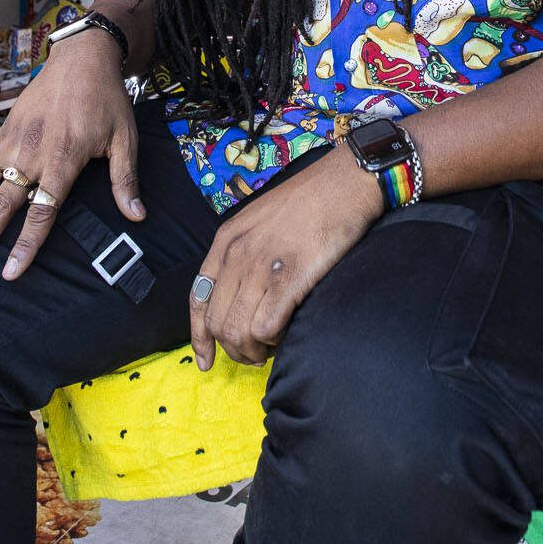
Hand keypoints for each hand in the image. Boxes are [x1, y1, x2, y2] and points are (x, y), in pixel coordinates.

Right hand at [0, 33, 141, 279]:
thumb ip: (125, 179)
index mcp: (63, 160)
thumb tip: (137, 217)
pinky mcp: (5, 132)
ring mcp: (14, 142)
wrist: (82, 58)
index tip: (10, 272)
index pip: (41, 212)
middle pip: (1, 205)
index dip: (26, 244)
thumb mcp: (125, 138)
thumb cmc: (106, 100)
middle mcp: (33, 154)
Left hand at [191, 150, 381, 369]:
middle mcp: (236, 254)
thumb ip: (243, 252)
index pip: (197, 300)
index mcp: (226, 240)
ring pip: (238, 331)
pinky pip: (265, 327)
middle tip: (255, 355)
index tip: (205, 360)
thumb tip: (241, 295)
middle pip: (216, 323)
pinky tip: (288, 332)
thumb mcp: (260, 220)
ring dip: (253, 350)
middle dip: (233, 349)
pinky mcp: (290, 278)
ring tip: (272, 348)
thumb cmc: (310, 201)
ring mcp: (261, 266)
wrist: (345, 182)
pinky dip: (274, 340)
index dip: (199, 337)